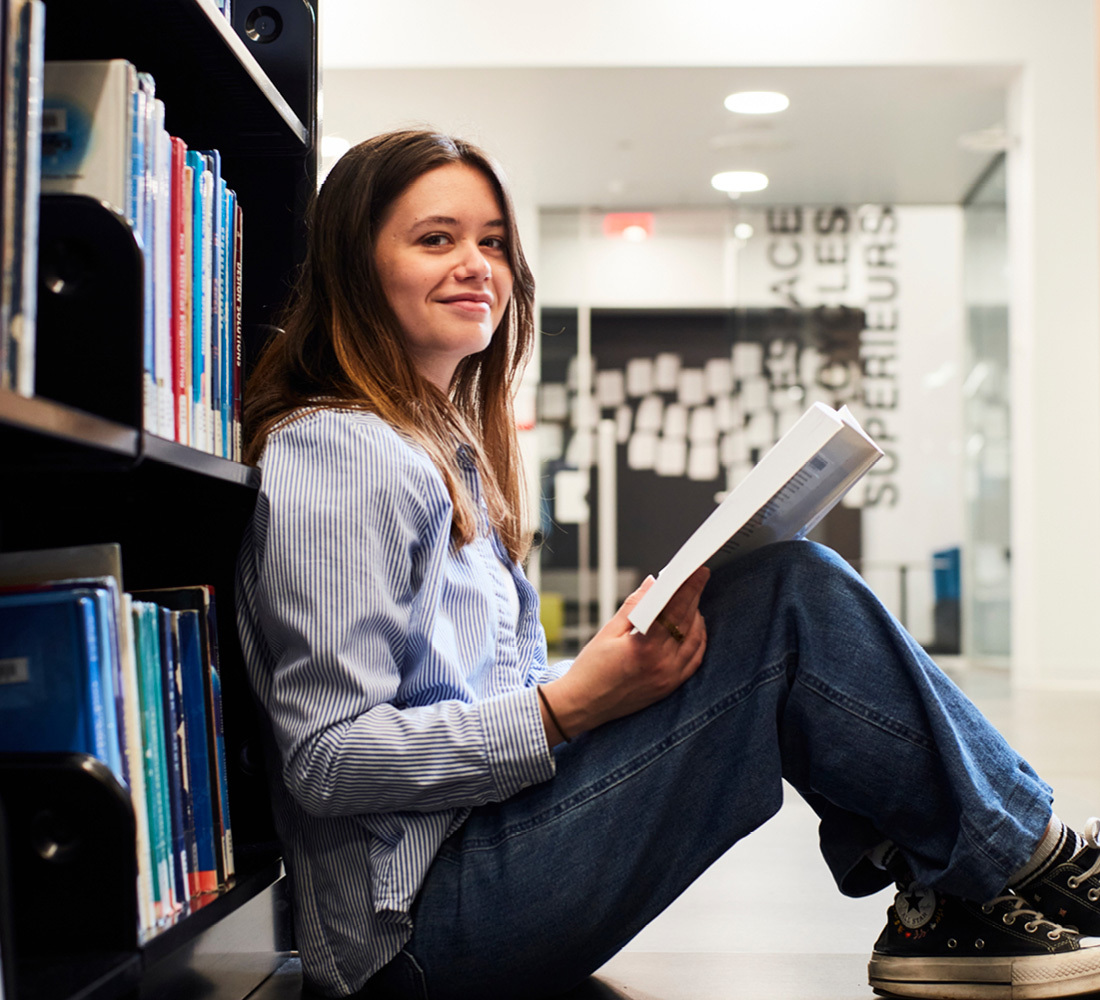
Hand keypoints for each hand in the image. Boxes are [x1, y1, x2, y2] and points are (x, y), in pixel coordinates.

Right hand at [540, 567, 709, 742]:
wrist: (582, 705)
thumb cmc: (590, 669)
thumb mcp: (608, 631)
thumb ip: (635, 605)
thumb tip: (653, 584)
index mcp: (644, 647)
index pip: (675, 609)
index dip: (689, 587)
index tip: (699, 571)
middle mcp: (662, 664)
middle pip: (687, 622)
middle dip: (694, 597)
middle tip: (697, 579)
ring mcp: (669, 678)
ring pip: (696, 640)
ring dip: (696, 617)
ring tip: (691, 601)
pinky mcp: (670, 688)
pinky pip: (694, 660)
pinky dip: (698, 641)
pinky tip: (692, 628)